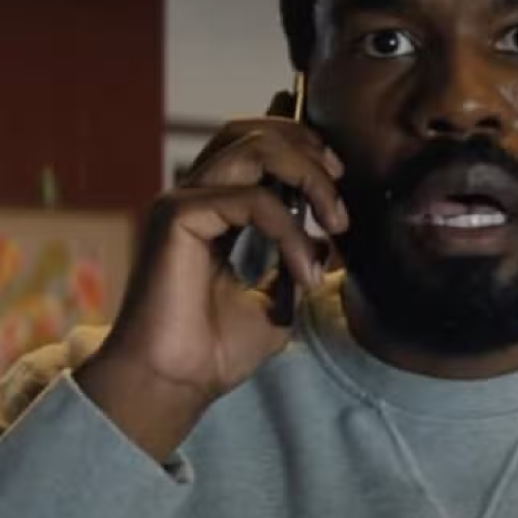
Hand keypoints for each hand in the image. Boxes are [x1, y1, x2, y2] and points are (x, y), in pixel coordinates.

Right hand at [75, 92, 347, 461]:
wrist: (176, 385)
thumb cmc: (214, 352)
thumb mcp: (275, 303)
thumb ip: (297, 262)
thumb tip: (328, 237)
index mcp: (214, 210)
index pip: (254, 147)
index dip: (301, 146)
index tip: (341, 182)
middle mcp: (195, 197)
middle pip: (253, 131)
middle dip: (308, 147)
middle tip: (341, 186)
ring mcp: (183, 201)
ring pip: (254, 148)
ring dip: (309, 176)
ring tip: (337, 220)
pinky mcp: (178, 216)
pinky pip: (254, 201)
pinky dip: (292, 232)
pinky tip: (307, 273)